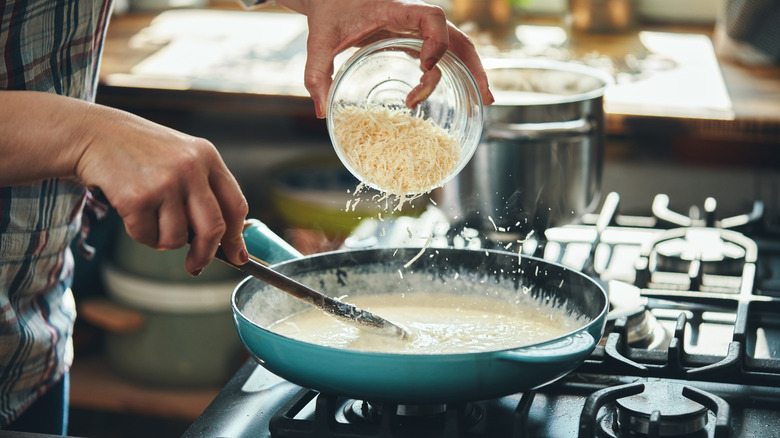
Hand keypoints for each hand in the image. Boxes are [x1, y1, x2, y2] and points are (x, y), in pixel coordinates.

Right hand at [75, 106, 248, 274]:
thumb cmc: (142, 152)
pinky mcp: (137, 197)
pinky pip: (148, 237)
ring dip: (164, 240)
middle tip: (196, 265)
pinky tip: (133, 213)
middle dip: (206, 254)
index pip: (236, 206)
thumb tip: (225, 241)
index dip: (237, 237)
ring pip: (177, 239)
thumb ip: (205, 191)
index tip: (236, 256)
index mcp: (208, 157)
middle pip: (214, 229)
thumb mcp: (183, 157)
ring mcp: (164, 182)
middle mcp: (190, 168)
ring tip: (152, 218)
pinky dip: (141, 234)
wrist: (96, 134)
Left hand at [277, 0, 493, 117]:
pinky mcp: (412, 40)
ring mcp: (416, 30)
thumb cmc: (328, 11)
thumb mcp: (318, 40)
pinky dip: (454, 72)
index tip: (425, 66)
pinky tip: (461, 94)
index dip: (436, 41)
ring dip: (471, 71)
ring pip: (455, 47)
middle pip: (457, 37)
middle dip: (473, 65)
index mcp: (396, 10)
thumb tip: (320, 112)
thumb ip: (317, 74)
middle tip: (482, 95)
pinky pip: (441, 54)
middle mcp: (413, 19)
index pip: (431, 18)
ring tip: (482, 101)